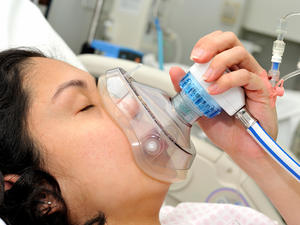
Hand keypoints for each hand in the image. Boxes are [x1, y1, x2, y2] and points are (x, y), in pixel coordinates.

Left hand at [169, 31, 277, 171]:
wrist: (239, 147)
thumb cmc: (224, 127)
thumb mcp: (198, 106)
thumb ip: (187, 89)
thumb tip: (175, 71)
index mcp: (226, 70)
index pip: (218, 44)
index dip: (205, 44)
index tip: (193, 57)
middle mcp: (240, 69)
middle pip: (230, 40)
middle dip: (211, 45)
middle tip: (198, 59)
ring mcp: (251, 78)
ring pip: (238, 53)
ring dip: (218, 63)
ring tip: (207, 80)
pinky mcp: (260, 89)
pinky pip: (245, 76)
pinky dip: (227, 81)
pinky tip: (215, 92)